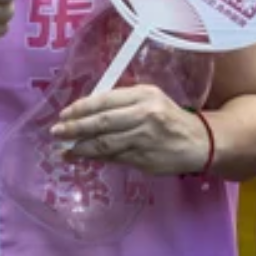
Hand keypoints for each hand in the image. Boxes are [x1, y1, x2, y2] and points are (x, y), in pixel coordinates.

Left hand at [52, 85, 210, 175]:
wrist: (199, 142)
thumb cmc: (168, 117)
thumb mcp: (150, 99)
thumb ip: (122, 102)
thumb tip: (87, 110)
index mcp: (144, 95)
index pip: (105, 100)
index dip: (81, 108)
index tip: (64, 114)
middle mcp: (144, 116)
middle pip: (102, 123)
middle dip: (75, 128)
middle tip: (56, 132)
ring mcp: (144, 140)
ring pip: (105, 144)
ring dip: (81, 148)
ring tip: (65, 150)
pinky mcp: (144, 160)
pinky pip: (114, 158)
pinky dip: (97, 158)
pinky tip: (84, 158)